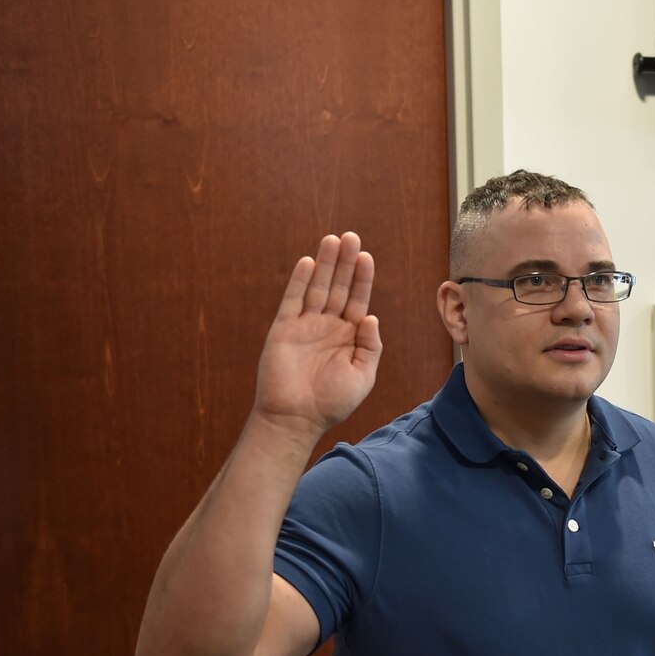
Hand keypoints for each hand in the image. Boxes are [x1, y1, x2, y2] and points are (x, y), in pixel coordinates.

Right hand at [252, 233, 381, 440]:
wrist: (296, 419)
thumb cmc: (332, 402)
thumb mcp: (363, 375)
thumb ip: (370, 346)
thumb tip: (370, 316)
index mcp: (349, 335)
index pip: (357, 299)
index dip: (362, 278)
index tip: (366, 256)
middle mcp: (328, 326)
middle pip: (338, 286)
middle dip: (345, 262)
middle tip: (351, 236)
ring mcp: (305, 326)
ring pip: (317, 288)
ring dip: (325, 264)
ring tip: (333, 239)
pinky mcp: (284, 330)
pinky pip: (293, 300)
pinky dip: (300, 282)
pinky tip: (308, 262)